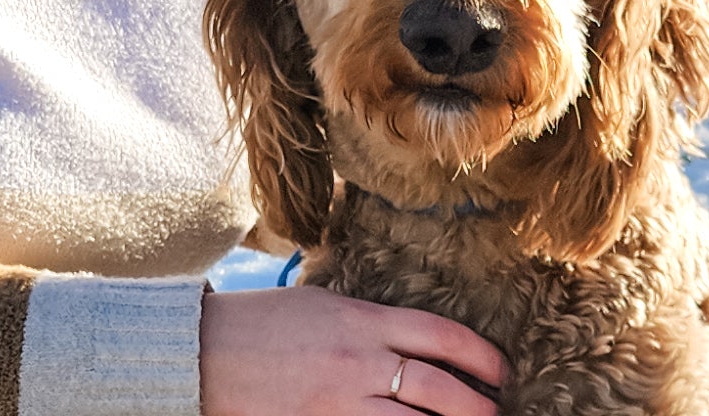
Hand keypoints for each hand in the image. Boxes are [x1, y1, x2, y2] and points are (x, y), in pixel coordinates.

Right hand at [199, 287, 504, 415]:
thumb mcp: (323, 304)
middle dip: (477, 407)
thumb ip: (369, 322)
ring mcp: (342, 401)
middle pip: (439, 387)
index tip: (501, 370)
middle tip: (498, 415)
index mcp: (361, 319)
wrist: (207, 351)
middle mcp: (359, 361)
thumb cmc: (264, 323)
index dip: (480, 355)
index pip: (440, 335)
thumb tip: (412, 341)